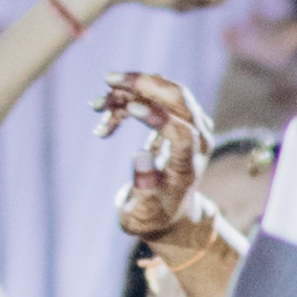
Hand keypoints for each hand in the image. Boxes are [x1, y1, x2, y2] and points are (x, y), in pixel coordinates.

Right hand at [101, 71, 219, 241]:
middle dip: (144, 84)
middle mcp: (199, 142)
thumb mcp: (142, 216)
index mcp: (187, 169)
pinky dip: (132, 95)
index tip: (128, 107)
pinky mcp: (185, 117)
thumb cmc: (153, 215)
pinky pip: (159, 94)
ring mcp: (196, 126)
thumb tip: (140, 156)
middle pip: (179, 99)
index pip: (182, 133)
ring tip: (97, 106)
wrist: (172, 212)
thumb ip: (143, 190)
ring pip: (166, 91)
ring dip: (131, 89)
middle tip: (108, 80)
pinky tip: (107, 109)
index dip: (157, 117)